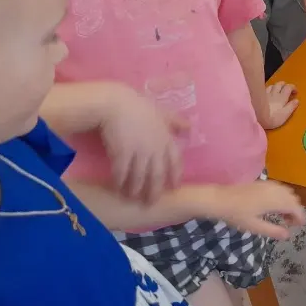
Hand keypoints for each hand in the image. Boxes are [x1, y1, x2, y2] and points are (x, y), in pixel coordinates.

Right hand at [99, 84, 187, 203]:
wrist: (116, 103)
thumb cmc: (139, 106)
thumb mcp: (162, 112)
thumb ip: (175, 122)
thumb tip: (190, 127)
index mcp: (166, 138)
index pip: (175, 161)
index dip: (175, 175)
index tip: (174, 187)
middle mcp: (155, 148)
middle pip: (157, 174)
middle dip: (154, 190)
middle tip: (151, 202)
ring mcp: (139, 151)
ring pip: (139, 177)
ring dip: (135, 189)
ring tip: (132, 198)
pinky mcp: (122, 153)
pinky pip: (122, 173)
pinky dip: (120, 182)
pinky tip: (117, 188)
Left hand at [213, 180, 305, 239]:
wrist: (220, 199)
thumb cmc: (237, 215)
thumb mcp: (255, 226)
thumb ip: (273, 231)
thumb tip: (288, 235)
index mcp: (275, 200)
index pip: (295, 207)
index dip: (300, 216)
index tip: (301, 225)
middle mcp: (275, 190)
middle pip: (293, 198)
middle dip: (295, 210)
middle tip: (290, 223)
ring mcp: (269, 185)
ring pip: (287, 192)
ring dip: (289, 203)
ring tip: (283, 216)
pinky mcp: (263, 183)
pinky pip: (280, 189)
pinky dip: (283, 197)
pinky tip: (274, 206)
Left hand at [263, 81, 298, 129]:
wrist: (256, 117)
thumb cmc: (272, 118)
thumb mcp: (285, 114)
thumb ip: (291, 107)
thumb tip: (297, 100)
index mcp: (282, 97)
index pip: (288, 87)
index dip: (293, 88)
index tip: (295, 92)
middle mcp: (274, 93)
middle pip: (280, 84)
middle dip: (284, 85)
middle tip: (287, 89)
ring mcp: (266, 94)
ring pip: (272, 85)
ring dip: (276, 86)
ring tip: (278, 90)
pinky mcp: (259, 96)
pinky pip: (265, 89)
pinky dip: (269, 89)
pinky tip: (268, 93)